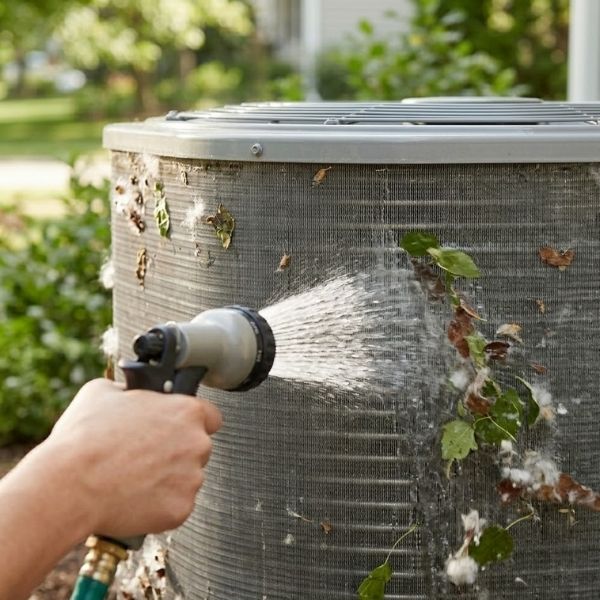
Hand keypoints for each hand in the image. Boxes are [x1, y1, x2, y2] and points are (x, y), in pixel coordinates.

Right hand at [45, 378, 221, 537]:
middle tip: (144, 456)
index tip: (178, 429)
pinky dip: (158, 505)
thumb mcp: (103, 392)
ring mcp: (192, 478)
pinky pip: (175, 506)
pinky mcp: (181, 509)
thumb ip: (130, 390)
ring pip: (186, 478)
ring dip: (168, 480)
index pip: (210, 416)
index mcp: (186, 411)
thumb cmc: (85, 438)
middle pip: (197, 448)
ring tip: (132, 478)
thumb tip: (129, 393)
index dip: (192, 422)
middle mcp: (197, 443)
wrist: (69, 485)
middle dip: (176, 452)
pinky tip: (132, 498)